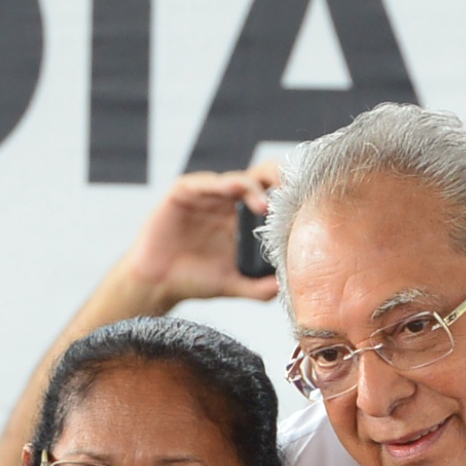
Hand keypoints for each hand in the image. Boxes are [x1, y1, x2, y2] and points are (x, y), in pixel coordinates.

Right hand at [118, 163, 282, 307]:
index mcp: (245, 218)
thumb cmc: (195, 280)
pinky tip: (233, 190)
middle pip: (262, 177)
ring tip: (265, 205)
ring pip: (237, 178)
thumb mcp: (234, 285)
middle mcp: (230, 202)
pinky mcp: (184, 192)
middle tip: (292, 192)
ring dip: (253, 187)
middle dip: (279, 179)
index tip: (308, 204)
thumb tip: (288, 287)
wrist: (157, 284)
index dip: (290, 196)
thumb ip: (260, 287)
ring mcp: (207, 195)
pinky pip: (204, 182)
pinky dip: (220, 183)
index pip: (275, 196)